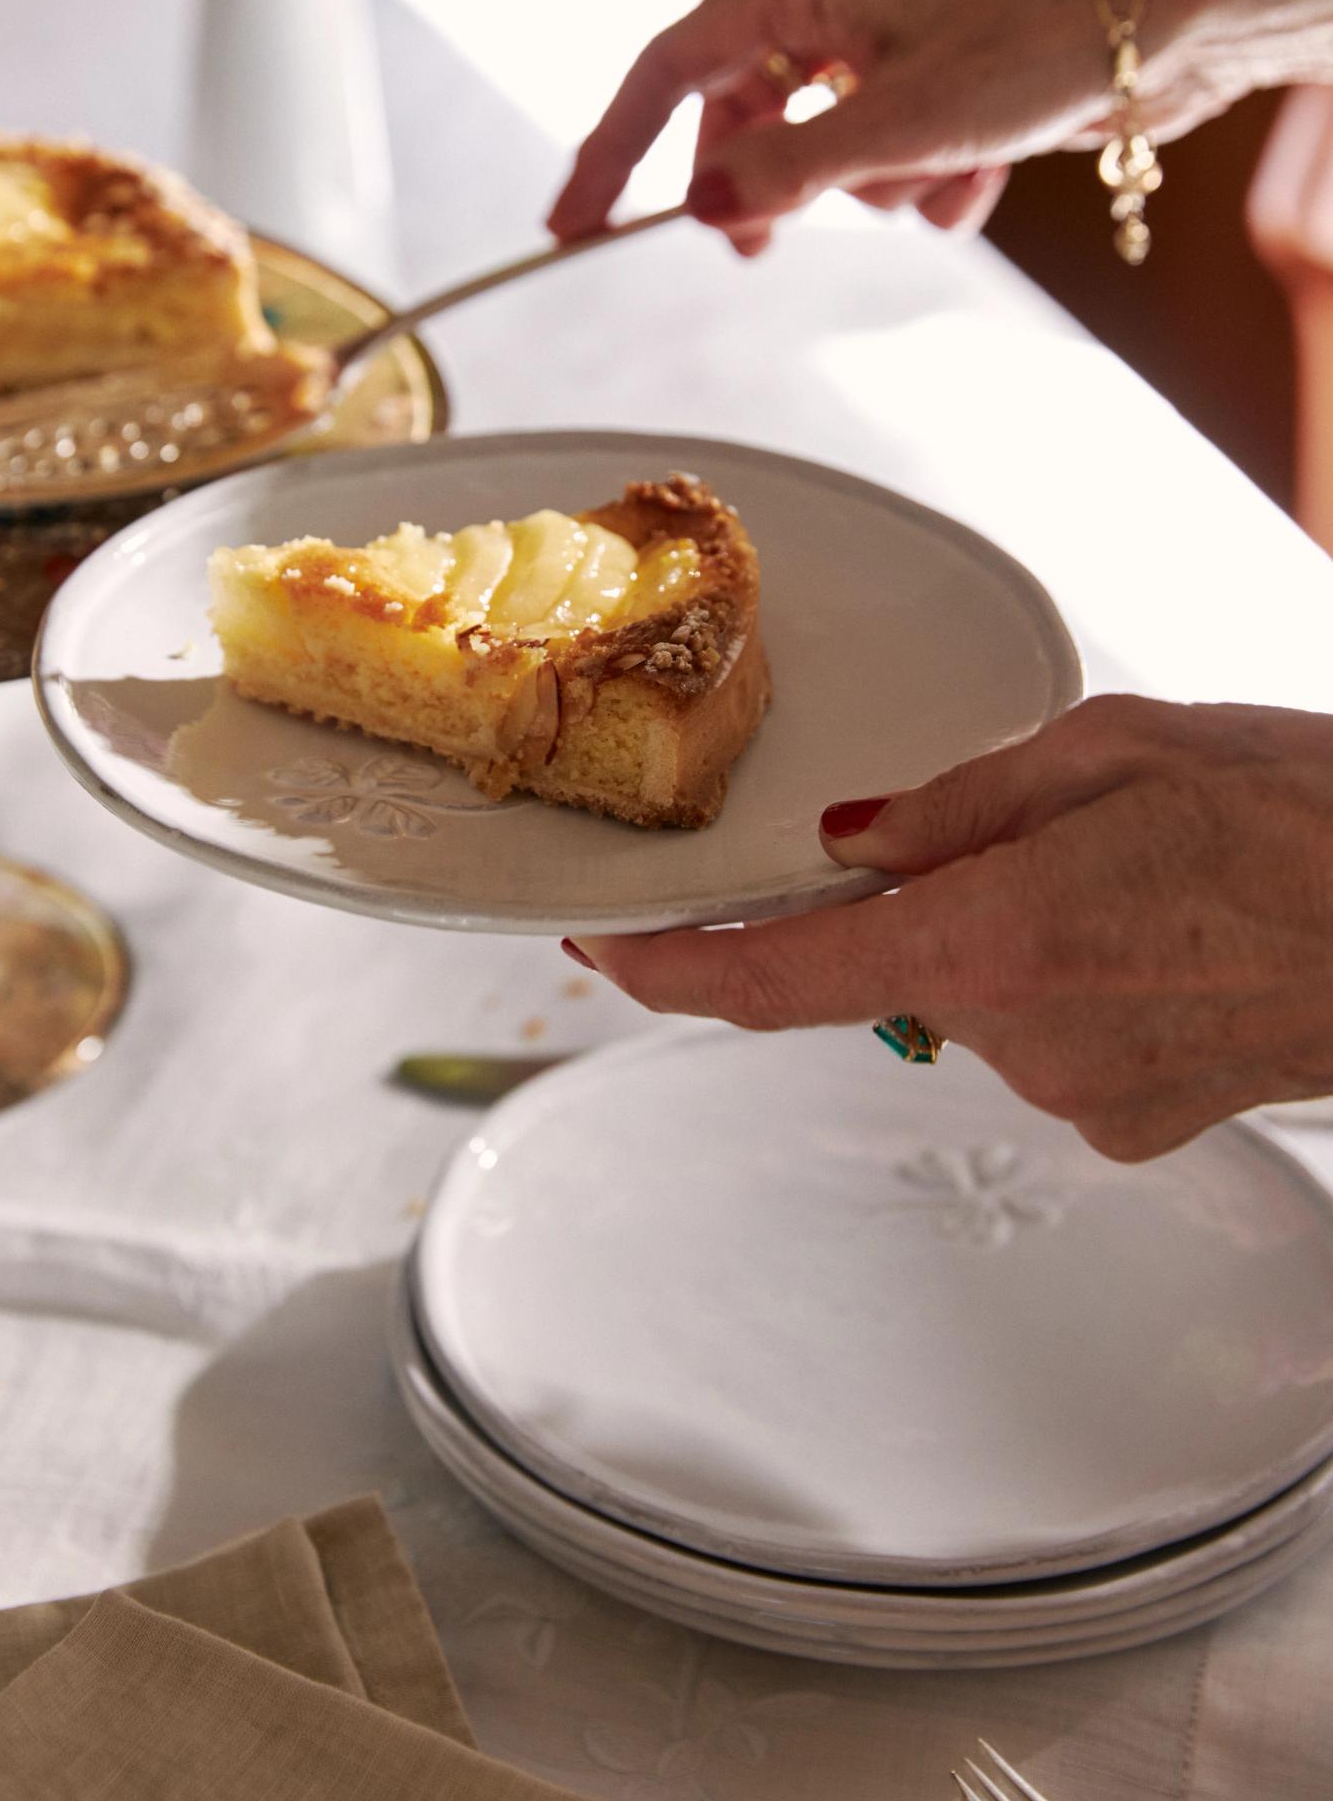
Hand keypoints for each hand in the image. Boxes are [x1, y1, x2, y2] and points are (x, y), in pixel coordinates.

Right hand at [548, 0, 1277, 250]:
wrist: (1187, 11)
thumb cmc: (1048, 35)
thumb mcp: (900, 122)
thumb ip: (789, 169)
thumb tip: (706, 207)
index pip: (668, 68)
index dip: (613, 150)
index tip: (573, 225)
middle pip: (745, 110)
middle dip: (772, 183)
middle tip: (764, 246)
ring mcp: (894, 28)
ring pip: (830, 138)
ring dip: (875, 184)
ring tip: (940, 177)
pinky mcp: (948, 67)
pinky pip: (898, 144)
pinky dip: (930, 176)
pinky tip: (983, 176)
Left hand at [566, 696, 1332, 1159]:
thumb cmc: (1307, 818)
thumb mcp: (1114, 748)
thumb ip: (959, 805)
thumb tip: (858, 844)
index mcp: (992, 940)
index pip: (777, 980)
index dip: (673, 969)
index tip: (608, 951)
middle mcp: (1022, 1041)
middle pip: (900, 966)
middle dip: (931, 894)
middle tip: (1039, 823)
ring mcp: (1083, 1096)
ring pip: (985, 997)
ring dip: (1019, 930)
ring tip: (1143, 870)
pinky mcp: (1139, 1121)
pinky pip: (1058, 1038)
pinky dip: (1081, 978)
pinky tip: (1171, 929)